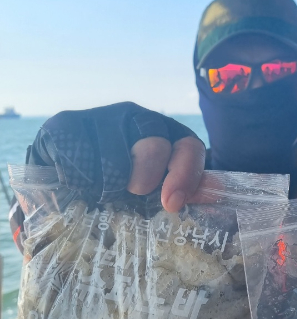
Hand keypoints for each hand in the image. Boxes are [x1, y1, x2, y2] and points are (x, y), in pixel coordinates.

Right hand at [30, 102, 204, 211]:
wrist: (58, 180)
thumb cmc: (113, 189)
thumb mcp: (149, 191)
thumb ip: (182, 189)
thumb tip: (216, 192)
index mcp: (166, 133)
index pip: (188, 145)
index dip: (186, 173)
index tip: (172, 202)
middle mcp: (137, 117)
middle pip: (155, 146)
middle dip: (145, 179)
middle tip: (131, 192)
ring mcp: (101, 116)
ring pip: (114, 160)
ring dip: (106, 188)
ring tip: (97, 192)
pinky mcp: (66, 123)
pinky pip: (79, 159)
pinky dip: (77, 182)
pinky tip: (74, 183)